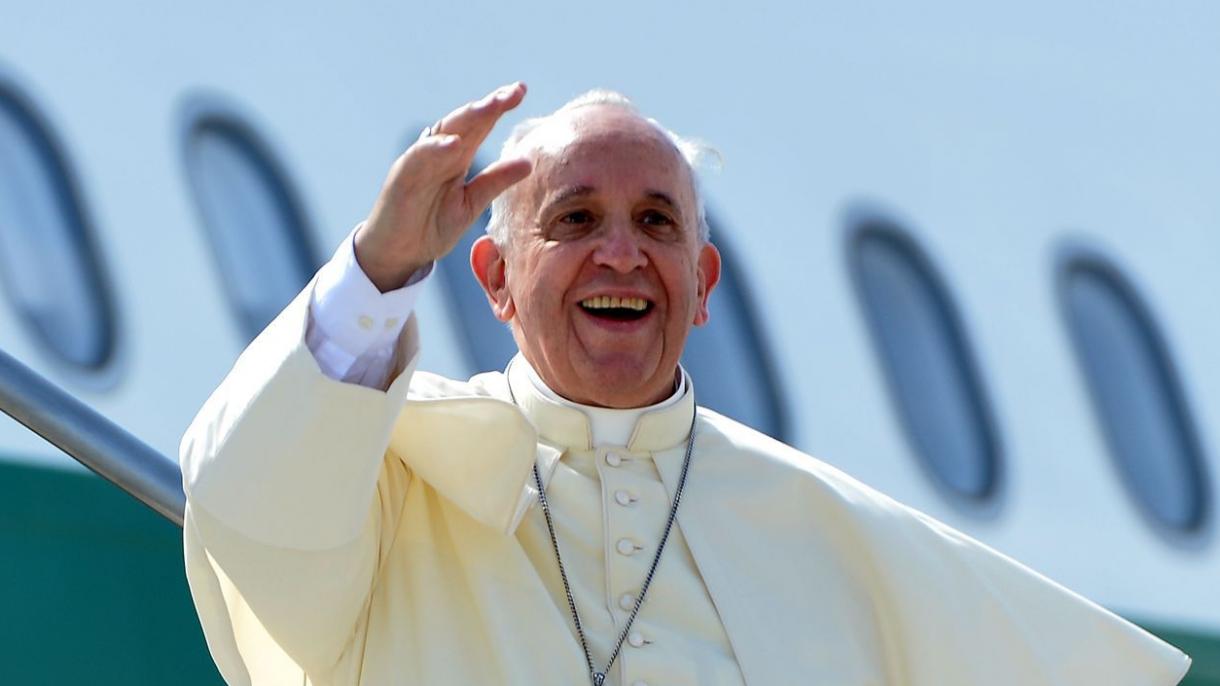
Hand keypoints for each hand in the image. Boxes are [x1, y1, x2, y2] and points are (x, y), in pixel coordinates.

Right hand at [355, 82, 531, 291]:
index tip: (521, 91)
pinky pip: (419, 158)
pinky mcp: (401, 177)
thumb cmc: (431, 225)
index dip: (499, 107)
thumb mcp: (471, 204)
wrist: (399, 253)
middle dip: (490, 105)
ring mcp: (420, 162)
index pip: (481, 126)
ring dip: (467, 117)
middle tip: (514, 91)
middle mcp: (440, 154)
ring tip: (491, 106)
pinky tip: (454, 143)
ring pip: (444, 132)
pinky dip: (435, 149)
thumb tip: (529, 162)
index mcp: (457, 157)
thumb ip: (495, 182)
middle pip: (466, 121)